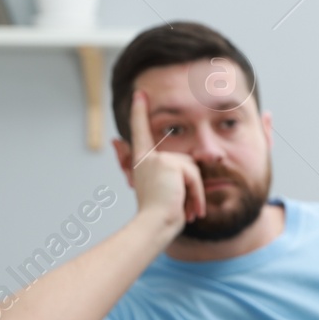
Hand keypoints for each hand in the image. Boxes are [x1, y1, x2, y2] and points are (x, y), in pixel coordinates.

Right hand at [128, 90, 205, 228]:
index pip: (140, 132)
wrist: (154, 226)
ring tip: (183, 209)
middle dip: (191, 186)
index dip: (139, 112)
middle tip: (181, 207)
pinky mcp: (170, 164)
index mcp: (142, 162)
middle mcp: (147, 158)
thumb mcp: (156, 190)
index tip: (139, 93)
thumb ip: (158, 174)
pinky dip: (196, 194)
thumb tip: (123, 147)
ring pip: (192, 169)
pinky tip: (188, 208)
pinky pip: (195, 176)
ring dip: (194, 193)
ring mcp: (158, 160)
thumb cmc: (158, 215)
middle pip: (186, 161)